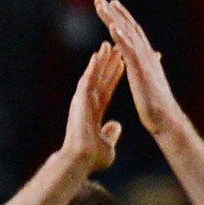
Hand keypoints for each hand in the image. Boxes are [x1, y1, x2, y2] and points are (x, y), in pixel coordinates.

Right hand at [61, 40, 125, 172]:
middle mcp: (87, 104)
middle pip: (102, 79)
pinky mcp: (80, 99)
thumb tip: (116, 126)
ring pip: (94, 76)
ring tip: (108, 44)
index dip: (116, 77)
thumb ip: (112, 134)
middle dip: (110, 63)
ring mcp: (83, 101)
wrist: (80, 161)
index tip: (123, 64)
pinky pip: (88, 79)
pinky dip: (94, 66)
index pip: (108, 90)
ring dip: (102, 60)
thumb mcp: (108, 145)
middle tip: (117, 47)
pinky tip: (99, 53)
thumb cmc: (92, 159)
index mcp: (94, 113)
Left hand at [96, 0, 184, 136]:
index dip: (122, 19)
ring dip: (115, 19)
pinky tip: (112, 27)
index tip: (111, 6)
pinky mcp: (141, 71)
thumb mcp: (151, 81)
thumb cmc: (157, 106)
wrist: (165, 119)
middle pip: (129, 28)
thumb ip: (151, 66)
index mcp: (145, 58)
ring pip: (128, 34)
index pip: (132, 34)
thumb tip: (155, 58)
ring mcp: (144, 61)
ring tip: (103, 6)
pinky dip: (121, 38)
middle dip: (115, 13)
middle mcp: (146, 54)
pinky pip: (130, 51)